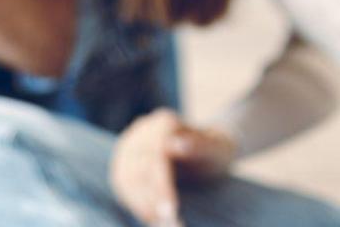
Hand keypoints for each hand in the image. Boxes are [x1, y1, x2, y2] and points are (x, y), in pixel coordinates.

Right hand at [109, 108, 236, 226]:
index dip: (160, 184)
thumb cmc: (214, 151)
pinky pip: (123, 188)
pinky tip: (154, 220)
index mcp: (164, 123)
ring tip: (165, 225)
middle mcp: (140, 132)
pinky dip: (137, 206)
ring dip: (143, 207)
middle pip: (138, 168)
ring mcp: (128, 148)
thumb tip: (173, 145)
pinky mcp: (123, 166)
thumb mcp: (217, 149)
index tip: (171, 209)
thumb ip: (199, 145)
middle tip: (171, 225)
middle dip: (153, 200)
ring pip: (126, 179)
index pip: (155, 154)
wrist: (204, 153)